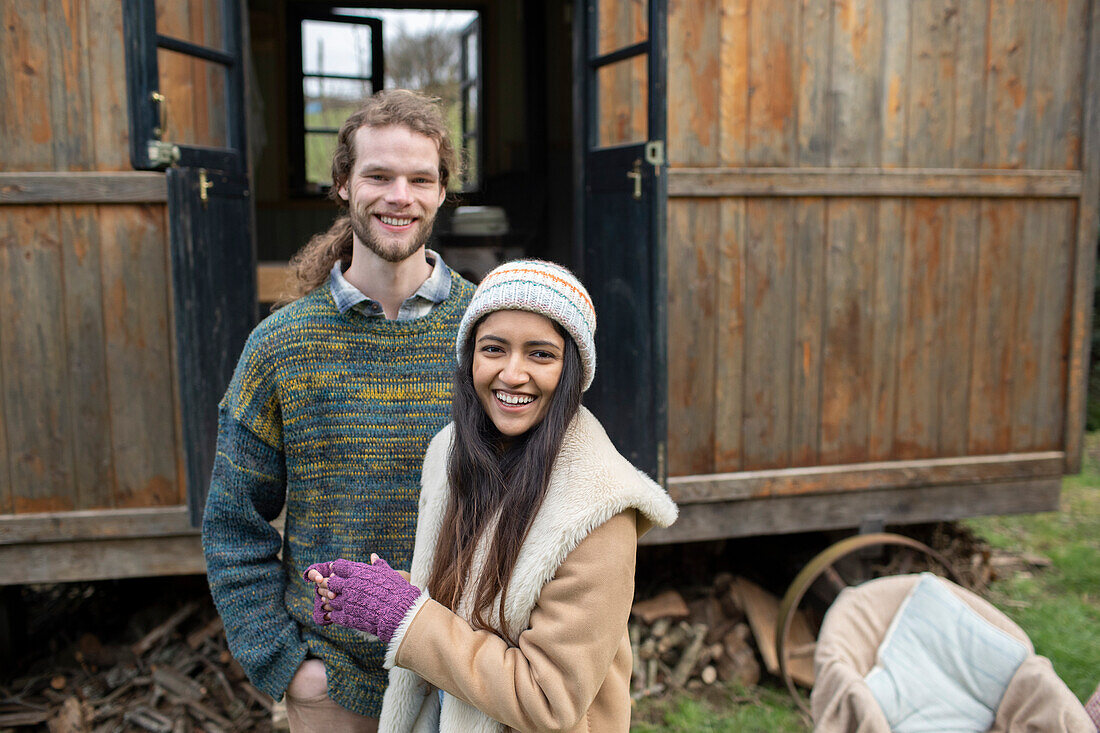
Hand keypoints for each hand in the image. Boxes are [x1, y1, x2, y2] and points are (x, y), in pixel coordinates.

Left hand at [305, 557, 421, 642]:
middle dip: (333, 584)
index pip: (338, 566)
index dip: (338, 568)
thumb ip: (378, 565)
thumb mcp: (388, 573)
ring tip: (341, 601)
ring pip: (330, 599)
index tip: (340, 572)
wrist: (400, 613)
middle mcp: (349, 586)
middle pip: (330, 582)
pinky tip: (343, 613)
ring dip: (334, 600)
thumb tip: (373, 556)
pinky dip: (336, 614)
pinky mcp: (347, 618)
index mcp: (358, 572)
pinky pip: (334, 615)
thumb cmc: (397, 590)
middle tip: (338, 588)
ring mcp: (347, 602)